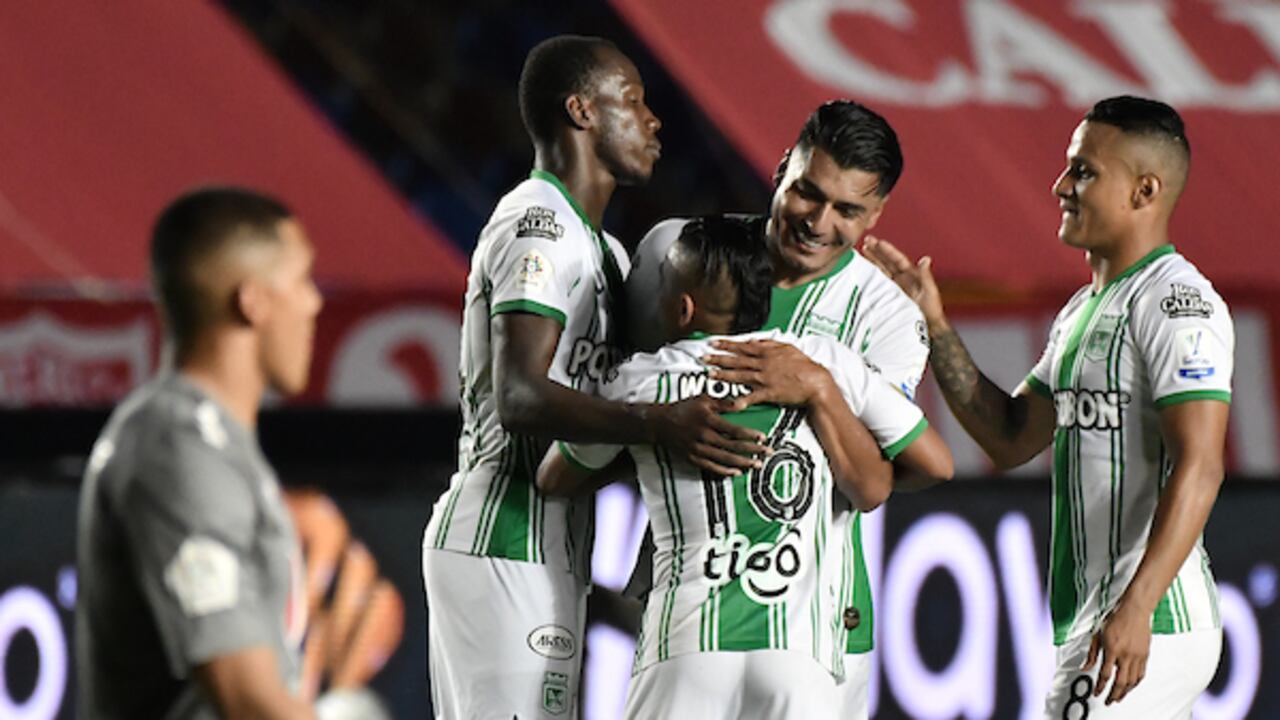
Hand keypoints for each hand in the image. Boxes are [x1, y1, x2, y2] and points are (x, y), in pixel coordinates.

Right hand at [648, 397, 767, 476]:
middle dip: (753, 450)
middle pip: (733, 446)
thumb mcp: (703, 399)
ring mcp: (698, 449)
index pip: (734, 430)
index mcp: (708, 420)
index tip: (764, 437)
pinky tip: (737, 472)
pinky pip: (712, 467)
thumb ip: (723, 403)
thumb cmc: (684, 408)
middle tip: (768, 453)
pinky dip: (725, 471)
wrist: (660, 423)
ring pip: (725, 459)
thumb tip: (742, 404)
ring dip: (743, 463)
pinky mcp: (693, 458)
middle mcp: (704, 436)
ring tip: (757, 465)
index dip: (750, 435)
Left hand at [703, 339, 834, 408]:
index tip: (712, 343)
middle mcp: (763, 364)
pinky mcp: (770, 393)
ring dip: (723, 375)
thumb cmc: (803, 365)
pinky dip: (742, 400)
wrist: (816, 382)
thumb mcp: (787, 347)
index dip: (726, 344)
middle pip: (736, 360)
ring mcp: (765, 378)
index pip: (742, 346)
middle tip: (703, 358)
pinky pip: (753, 396)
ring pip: (740, 375)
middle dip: (718, 358)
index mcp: (767, 352)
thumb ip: (769, 343)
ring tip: (709, 374)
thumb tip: (756, 340)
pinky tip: (731, 403)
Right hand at [861, 235, 944, 323]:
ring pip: (881, 269)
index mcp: (911, 275)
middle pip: (887, 261)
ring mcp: (894, 286)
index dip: (888, 251)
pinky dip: (871, 273)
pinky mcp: (888, 294)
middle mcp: (902, 278)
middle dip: (877, 250)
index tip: (879, 242)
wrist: (926, 326)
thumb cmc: (931, 310)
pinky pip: (879, 281)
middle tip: (867, 239)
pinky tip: (864, 268)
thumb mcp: (930, 291)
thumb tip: (925, 259)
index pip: (898, 259)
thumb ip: (925, 276)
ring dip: (873, 259)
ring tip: (863, 249)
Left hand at [1081, 600, 1151, 704]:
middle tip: (1108, 701)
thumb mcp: (1097, 634)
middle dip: (1114, 694)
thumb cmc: (1115, 618)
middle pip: (1120, 682)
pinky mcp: (1145, 655)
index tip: (1096, 693)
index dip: (1100, 686)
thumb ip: (1092, 654)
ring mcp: (1137, 655)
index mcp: (1112, 648)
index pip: (1105, 674)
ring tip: (1119, 697)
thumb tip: (1085, 667)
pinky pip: (1141, 674)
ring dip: (1125, 692)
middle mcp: (1126, 654)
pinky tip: (1130, 686)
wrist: (1134, 610)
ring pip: (1132, 681)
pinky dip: (1135, 683)